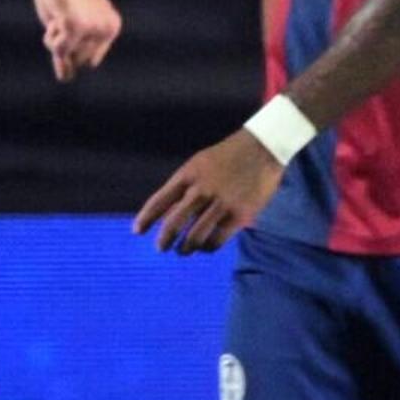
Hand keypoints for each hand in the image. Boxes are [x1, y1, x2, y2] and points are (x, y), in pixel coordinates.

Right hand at [31, 0, 120, 78]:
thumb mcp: (68, 23)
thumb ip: (70, 51)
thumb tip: (66, 79)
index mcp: (112, 28)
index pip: (90, 62)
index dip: (73, 47)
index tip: (71, 20)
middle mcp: (107, 30)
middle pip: (79, 62)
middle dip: (63, 45)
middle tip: (62, 15)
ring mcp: (93, 29)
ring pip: (67, 57)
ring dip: (55, 41)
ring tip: (59, 12)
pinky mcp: (76, 26)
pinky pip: (59, 51)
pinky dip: (51, 39)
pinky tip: (55, 15)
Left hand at [133, 129, 286, 254]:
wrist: (262, 149)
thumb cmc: (227, 157)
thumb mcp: (199, 164)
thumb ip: (184, 187)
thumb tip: (168, 214)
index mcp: (188, 175)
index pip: (159, 201)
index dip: (146, 219)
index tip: (137, 231)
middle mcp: (202, 190)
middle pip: (174, 223)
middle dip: (164, 240)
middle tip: (161, 247)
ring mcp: (221, 204)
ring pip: (194, 237)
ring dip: (185, 248)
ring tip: (183, 251)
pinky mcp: (240, 215)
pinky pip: (217, 240)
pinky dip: (207, 248)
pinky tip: (205, 247)